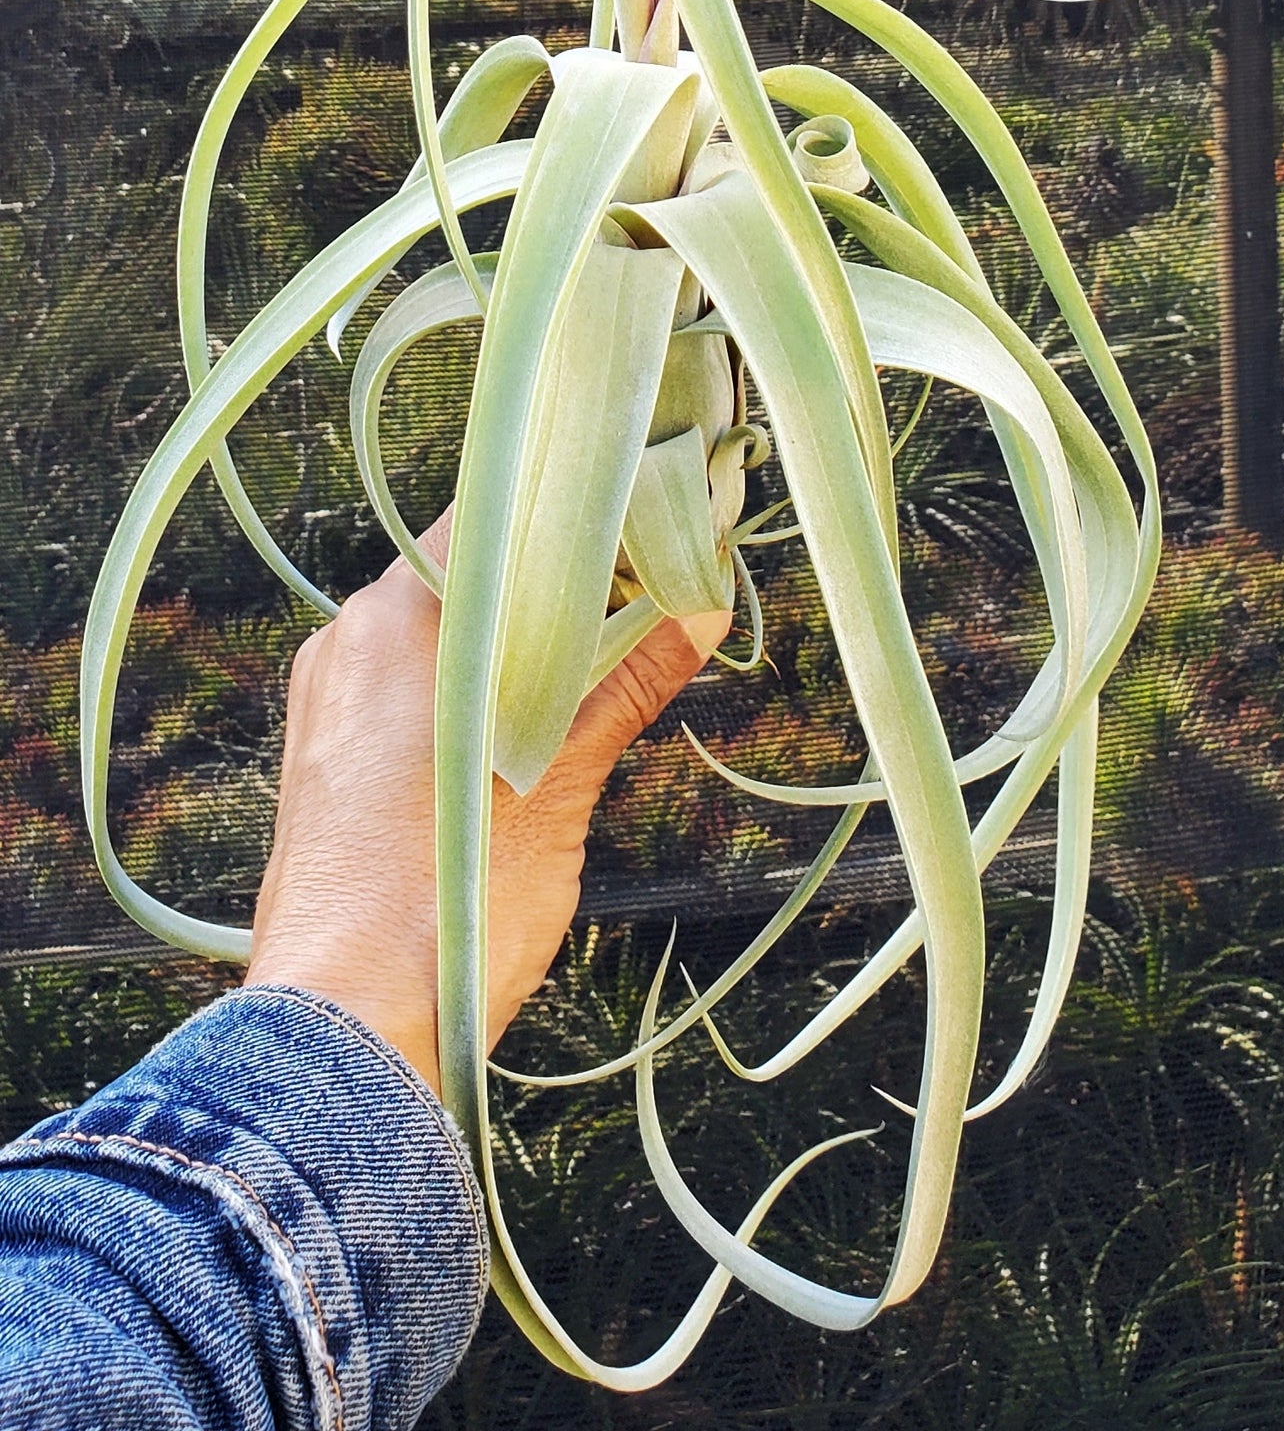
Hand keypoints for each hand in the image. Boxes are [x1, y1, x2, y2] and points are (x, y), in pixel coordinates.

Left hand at [246, 512, 728, 1090]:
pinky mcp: (325, 763)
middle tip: (652, 601)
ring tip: (605, 672)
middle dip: (563, 584)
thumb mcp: (557, 787)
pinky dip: (474, 695)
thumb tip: (699, 608)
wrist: (337, 1033)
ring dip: (522, 645)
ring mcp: (329, 703)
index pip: (498, 511)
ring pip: (443, 636)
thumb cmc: (443, 903)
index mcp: (397, 617)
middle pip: (473, 573)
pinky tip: (530, 736)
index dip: (579, 509)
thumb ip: (624, 684)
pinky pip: (410, 693)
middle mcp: (349, 639)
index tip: (655, 525)